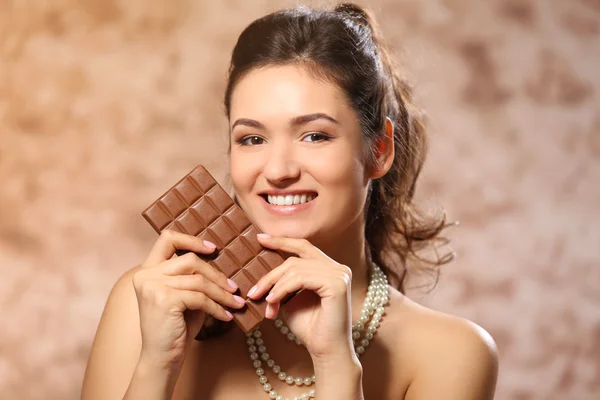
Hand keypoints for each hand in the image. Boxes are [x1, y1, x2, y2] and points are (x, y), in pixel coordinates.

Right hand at [133, 230, 245, 367]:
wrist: (162, 358)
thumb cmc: (176, 327)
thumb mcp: (184, 297)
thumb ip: (193, 278)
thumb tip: (222, 265)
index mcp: (148, 270)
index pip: (167, 239)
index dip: (191, 239)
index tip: (212, 248)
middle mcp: (146, 275)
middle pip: (190, 260)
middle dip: (216, 275)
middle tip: (234, 288)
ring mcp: (153, 286)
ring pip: (198, 280)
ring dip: (222, 293)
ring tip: (236, 303)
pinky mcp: (165, 300)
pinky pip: (201, 298)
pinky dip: (217, 307)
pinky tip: (226, 316)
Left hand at [247, 234, 354, 360]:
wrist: (325, 351)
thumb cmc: (310, 328)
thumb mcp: (291, 299)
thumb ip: (283, 283)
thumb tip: (260, 272)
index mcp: (330, 268)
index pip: (304, 247)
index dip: (282, 241)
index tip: (260, 238)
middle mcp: (338, 268)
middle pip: (296, 257)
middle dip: (271, 273)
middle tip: (253, 290)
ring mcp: (339, 274)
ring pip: (295, 268)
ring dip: (274, 285)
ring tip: (262, 301)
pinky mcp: (337, 284)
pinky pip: (301, 279)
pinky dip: (282, 289)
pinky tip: (272, 301)